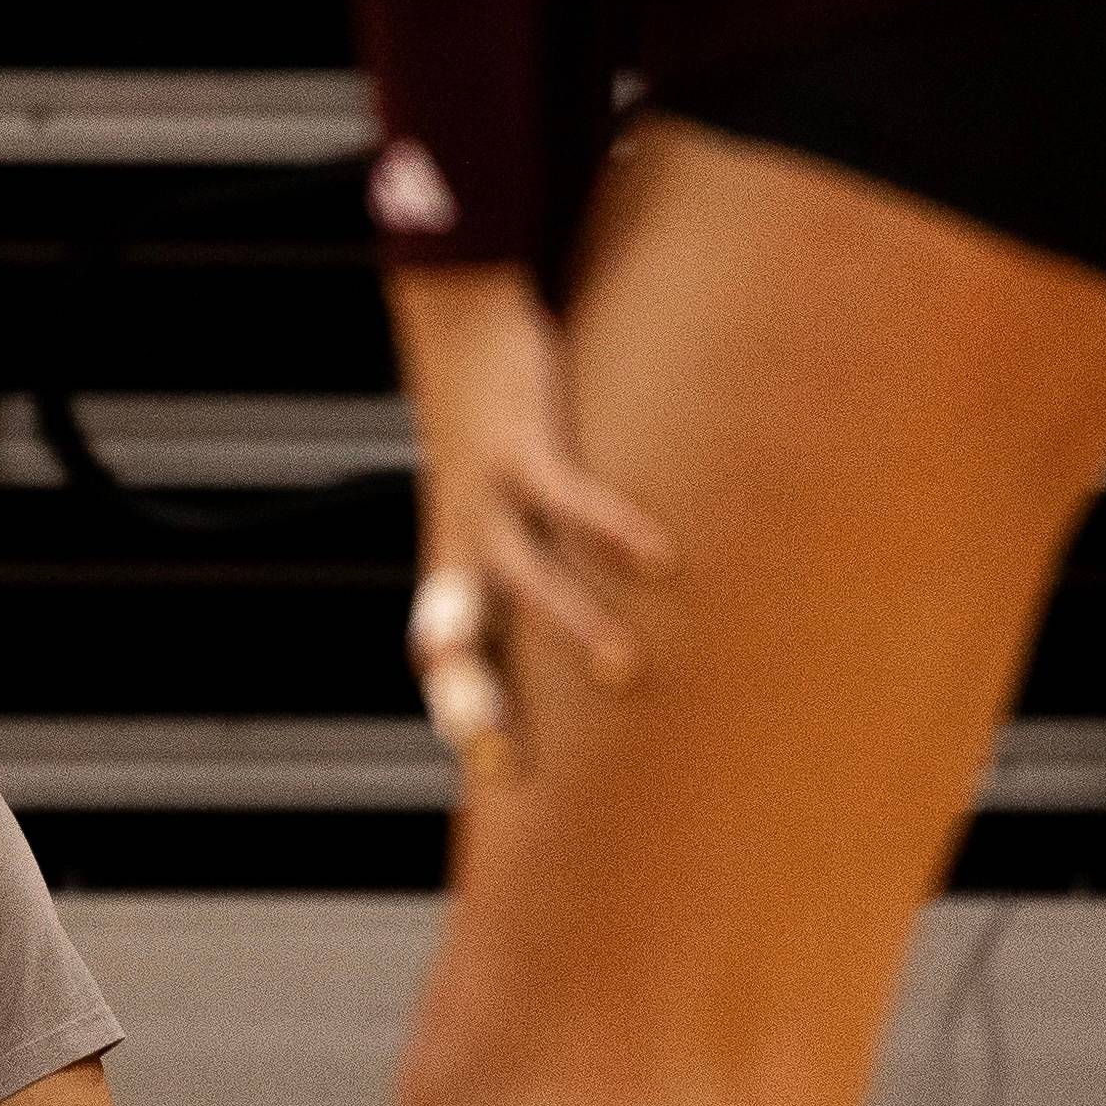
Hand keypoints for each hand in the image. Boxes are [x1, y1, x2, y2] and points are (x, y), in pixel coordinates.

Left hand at [387, 265, 674, 762]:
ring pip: (523, 576)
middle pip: (457, 637)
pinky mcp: (520, 448)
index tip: (494, 774)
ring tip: (625, 670)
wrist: (456, 331)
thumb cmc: (490, 435)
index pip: (443, 661)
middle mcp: (460, 543)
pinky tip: (662, 559)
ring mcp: (485, 497)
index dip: (462, 713)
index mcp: (452, 568)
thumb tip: (576, 630)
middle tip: (507, 756)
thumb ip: (525, 565)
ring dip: (572, 624)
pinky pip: (570, 498)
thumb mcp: (493, 508)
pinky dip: (614, 529)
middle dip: (479, 695)